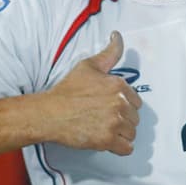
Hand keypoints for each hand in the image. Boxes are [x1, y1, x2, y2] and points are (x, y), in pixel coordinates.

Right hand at [39, 31, 140, 154]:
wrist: (50, 113)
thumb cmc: (68, 90)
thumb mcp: (89, 66)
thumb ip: (109, 53)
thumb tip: (117, 36)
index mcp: (119, 86)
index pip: (136, 101)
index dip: (125, 105)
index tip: (112, 107)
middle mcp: (119, 104)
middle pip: (135, 118)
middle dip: (123, 120)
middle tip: (106, 119)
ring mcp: (114, 123)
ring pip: (131, 133)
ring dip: (122, 134)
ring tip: (106, 130)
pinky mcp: (106, 140)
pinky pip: (126, 148)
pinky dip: (120, 147)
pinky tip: (110, 143)